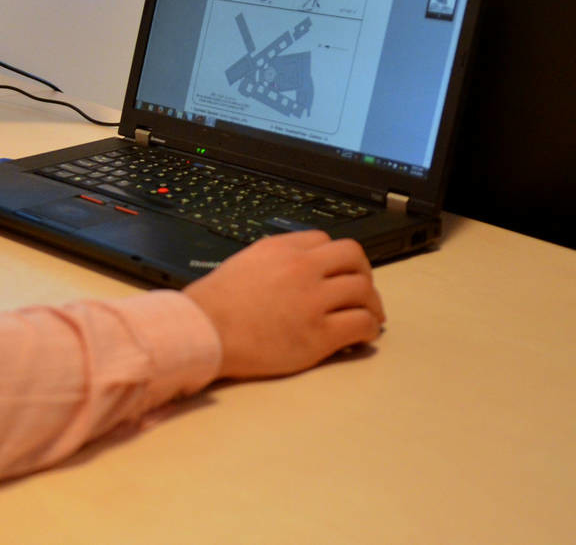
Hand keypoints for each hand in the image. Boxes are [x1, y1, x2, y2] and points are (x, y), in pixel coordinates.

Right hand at [182, 230, 385, 379]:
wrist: (203, 332)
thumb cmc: (214, 305)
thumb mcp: (243, 263)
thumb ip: (273, 260)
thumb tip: (295, 267)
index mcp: (280, 249)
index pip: (324, 240)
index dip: (334, 258)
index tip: (337, 272)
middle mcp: (300, 269)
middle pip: (353, 257)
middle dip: (363, 273)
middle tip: (363, 290)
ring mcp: (312, 301)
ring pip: (363, 290)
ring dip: (371, 304)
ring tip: (369, 316)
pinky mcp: (318, 334)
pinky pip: (360, 324)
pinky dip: (368, 329)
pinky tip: (362, 335)